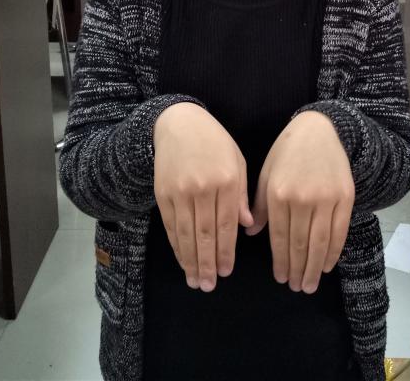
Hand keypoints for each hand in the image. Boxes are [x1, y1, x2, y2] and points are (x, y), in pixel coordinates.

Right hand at [153, 103, 252, 291]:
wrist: (178, 123)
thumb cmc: (215, 142)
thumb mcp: (237, 161)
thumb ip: (243, 194)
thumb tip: (246, 226)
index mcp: (227, 180)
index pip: (227, 224)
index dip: (226, 251)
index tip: (227, 272)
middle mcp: (203, 187)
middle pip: (205, 233)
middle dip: (207, 263)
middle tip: (210, 286)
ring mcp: (180, 191)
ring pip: (186, 233)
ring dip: (190, 260)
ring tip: (195, 281)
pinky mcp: (162, 193)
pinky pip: (171, 225)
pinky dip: (176, 245)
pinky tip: (182, 259)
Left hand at [247, 111, 353, 293]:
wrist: (320, 129)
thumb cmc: (287, 152)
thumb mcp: (265, 174)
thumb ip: (259, 205)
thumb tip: (249, 233)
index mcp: (279, 194)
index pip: (279, 237)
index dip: (280, 261)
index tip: (281, 278)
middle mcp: (302, 199)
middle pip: (300, 244)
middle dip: (298, 270)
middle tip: (297, 288)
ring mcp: (326, 199)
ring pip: (320, 243)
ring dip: (315, 267)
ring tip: (310, 284)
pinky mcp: (345, 197)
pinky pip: (340, 231)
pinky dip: (334, 252)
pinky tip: (328, 265)